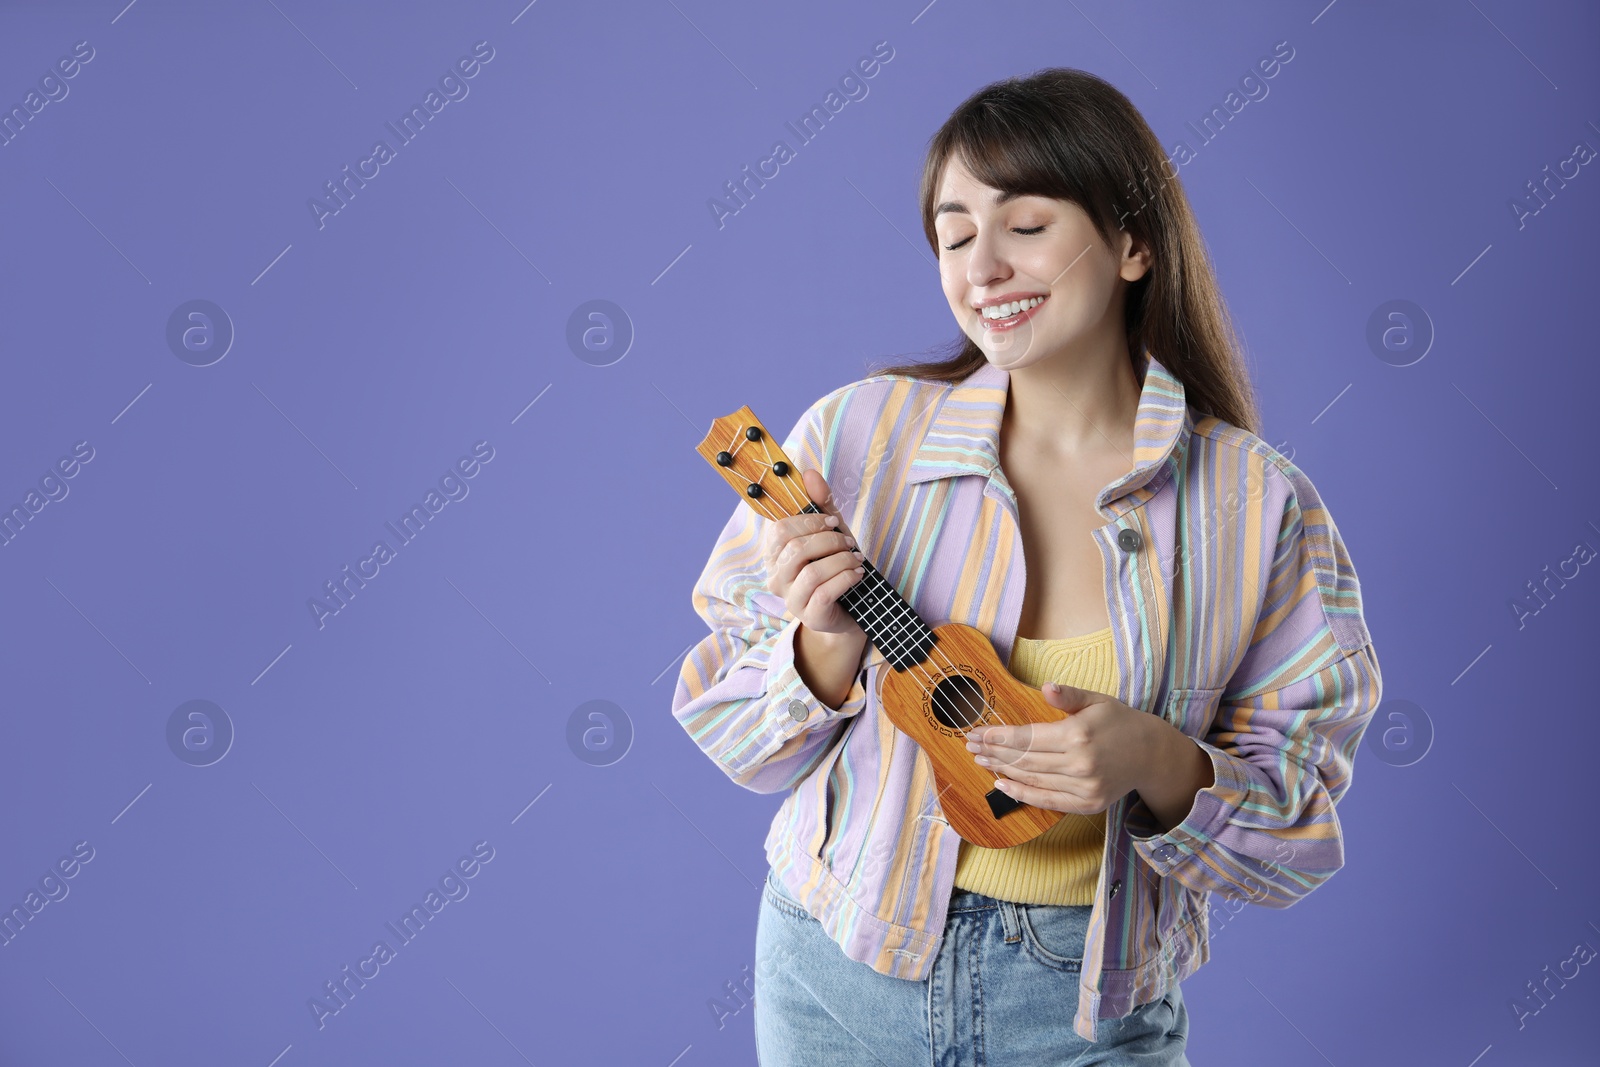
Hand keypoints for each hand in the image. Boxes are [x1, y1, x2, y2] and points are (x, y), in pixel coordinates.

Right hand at [760, 468, 866, 635]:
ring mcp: (791, 600)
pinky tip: (858, 573)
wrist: (850, 610)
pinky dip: (846, 577)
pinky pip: (825, 592)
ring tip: (856, 558)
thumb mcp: (830, 532)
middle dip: (828, 540)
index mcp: (775, 555)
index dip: (808, 521)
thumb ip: (819, 505)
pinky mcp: (810, 615)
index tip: (832, 521)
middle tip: (848, 541)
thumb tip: (809, 473)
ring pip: (811, 572)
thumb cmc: (834, 567)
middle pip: (795, 549)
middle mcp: (776, 577)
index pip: (779, 530)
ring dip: (841, 560)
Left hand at [963, 683, 1160, 815]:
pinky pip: (1046, 800)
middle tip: (970, 746)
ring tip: (981, 761)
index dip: (997, 736)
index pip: (1026, 737)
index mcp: (1078, 735)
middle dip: (993, 752)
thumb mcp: (1097, 701)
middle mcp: (1079, 764)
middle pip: (1024, 759)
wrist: (1150, 755)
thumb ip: (1069, 696)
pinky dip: (1021, 794)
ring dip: (1003, 770)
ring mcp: (1083, 787)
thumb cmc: (1119, 722)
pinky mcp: (1086, 804)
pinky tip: (1002, 784)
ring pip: (1032, 779)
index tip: (975, 733)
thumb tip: (1046, 687)